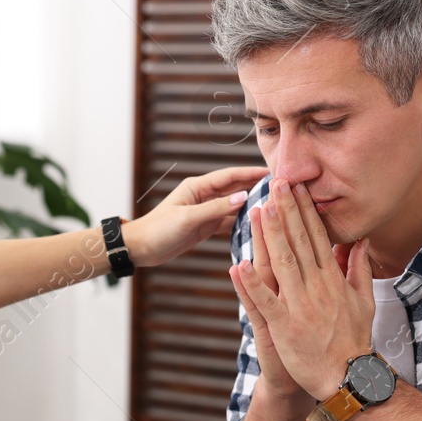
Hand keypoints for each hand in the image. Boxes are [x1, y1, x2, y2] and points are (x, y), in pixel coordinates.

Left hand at [122, 165, 268, 267]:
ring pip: (233, 206)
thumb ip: (215, 208)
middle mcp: (203, 196)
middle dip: (256, 187)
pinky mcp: (205, 226)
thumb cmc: (159, 229)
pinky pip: (228, 221)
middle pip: (235, 188)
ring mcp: (205, 211)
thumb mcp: (188, 218)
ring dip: (251, 205)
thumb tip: (244, 197)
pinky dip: (241, 222)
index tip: (272, 172)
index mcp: (197, 187)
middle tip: (280, 187)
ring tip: (274, 205)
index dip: (251, 173)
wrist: (141, 248)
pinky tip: (256, 224)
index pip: (230, 176)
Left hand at [229, 180, 373, 400]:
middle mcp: (316, 287)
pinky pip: (264, 302)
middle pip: (298, 242)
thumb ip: (360, 269)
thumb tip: (361, 242)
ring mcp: (299, 306)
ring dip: (270, 235)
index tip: (297, 189)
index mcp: (332, 279)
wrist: (347, 377)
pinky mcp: (283, 326)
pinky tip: (238, 264)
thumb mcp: (365, 300)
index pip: (316, 238)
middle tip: (277, 183)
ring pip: (282, 263)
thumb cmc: (353, 340)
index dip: (305, 211)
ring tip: (260, 208)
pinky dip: (250, 284)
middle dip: (286, 211)